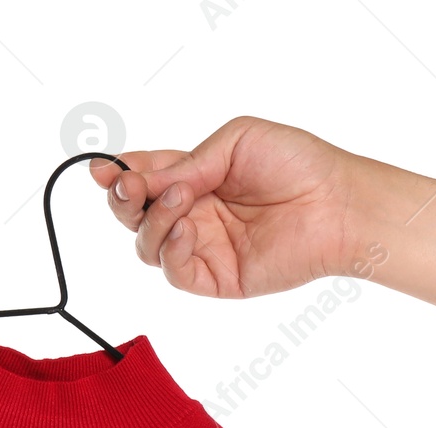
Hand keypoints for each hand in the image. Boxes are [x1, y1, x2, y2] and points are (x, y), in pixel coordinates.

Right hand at [90, 117, 362, 297]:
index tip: (101, 169)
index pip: (146, 178)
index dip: (120, 174)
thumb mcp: (235, 142)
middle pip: (136, 215)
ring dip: (152, 220)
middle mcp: (194, 214)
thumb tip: (144, 181)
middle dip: (123, 199)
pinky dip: (171, 248)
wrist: (335, 204)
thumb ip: (186, 162)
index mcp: (197, 178)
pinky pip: (174, 270)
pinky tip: (188, 226)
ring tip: (180, 200)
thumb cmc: (298, 163)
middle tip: (126, 186)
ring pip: (147, 245)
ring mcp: (202, 247)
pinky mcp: (214, 278)